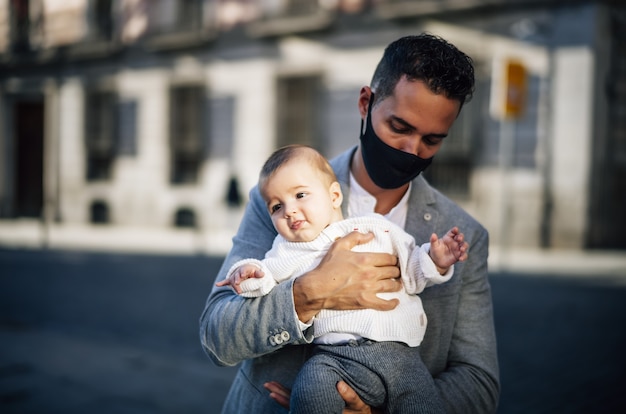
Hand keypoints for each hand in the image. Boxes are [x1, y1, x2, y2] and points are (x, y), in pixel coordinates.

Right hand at [215, 264, 263, 293]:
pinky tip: (217, 284)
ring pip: (232, 280)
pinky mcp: (231, 280)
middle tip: (238, 284)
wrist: (247, 270)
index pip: (243, 270)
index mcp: (244, 269)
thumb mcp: (257, 272)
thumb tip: (263, 274)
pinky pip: (225, 281)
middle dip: (237, 280)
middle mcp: (238, 272)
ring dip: (234, 285)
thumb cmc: (252, 272)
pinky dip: (221, 283)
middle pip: (236, 276)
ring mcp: (234, 276)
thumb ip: (259, 273)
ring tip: (238, 291)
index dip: (242, 273)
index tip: (242, 275)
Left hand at [265, 380, 380, 413]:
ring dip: (282, 395)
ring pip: (295, 404)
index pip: (299, 404)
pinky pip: (301, 402)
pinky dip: (290, 396)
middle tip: (267, 385)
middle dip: (279, 393)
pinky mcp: (317, 406)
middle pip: (293, 404)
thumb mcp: (359, 405)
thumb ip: (350, 395)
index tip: (273, 391)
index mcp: (321, 411)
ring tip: (270, 387)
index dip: (285, 397)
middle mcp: (315, 411)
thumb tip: (339, 384)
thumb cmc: (361, 411)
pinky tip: (283, 392)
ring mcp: (315, 409)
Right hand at [293, 231, 401, 322]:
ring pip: (392, 286)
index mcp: (365, 259)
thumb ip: (355, 237)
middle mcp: (370, 273)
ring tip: (396, 283)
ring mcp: (369, 289)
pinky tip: (395, 301)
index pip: (389, 258)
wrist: (317, 288)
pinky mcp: (366, 302)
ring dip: (397, 284)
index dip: (393, 259)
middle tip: (395, 271)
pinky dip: (392, 303)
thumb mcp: (339, 246)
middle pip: (393, 271)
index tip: (392, 261)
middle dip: (395, 270)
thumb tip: (370, 235)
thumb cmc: (327, 267)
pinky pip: (385, 304)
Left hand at [429, 226, 468, 272]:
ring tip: (461, 249)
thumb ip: (434, 240)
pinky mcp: (459, 255)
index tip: (455, 229)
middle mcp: (454, 241)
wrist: (437, 261)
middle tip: (459, 238)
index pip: (453, 232)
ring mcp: (458, 248)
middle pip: (460, 237)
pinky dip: (463, 256)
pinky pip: (464, 255)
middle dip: (461, 237)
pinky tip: (461, 258)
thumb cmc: (436, 251)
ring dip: (464, 246)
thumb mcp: (434, 246)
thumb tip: (433, 234)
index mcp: (448, 237)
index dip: (455, 230)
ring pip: (464, 245)